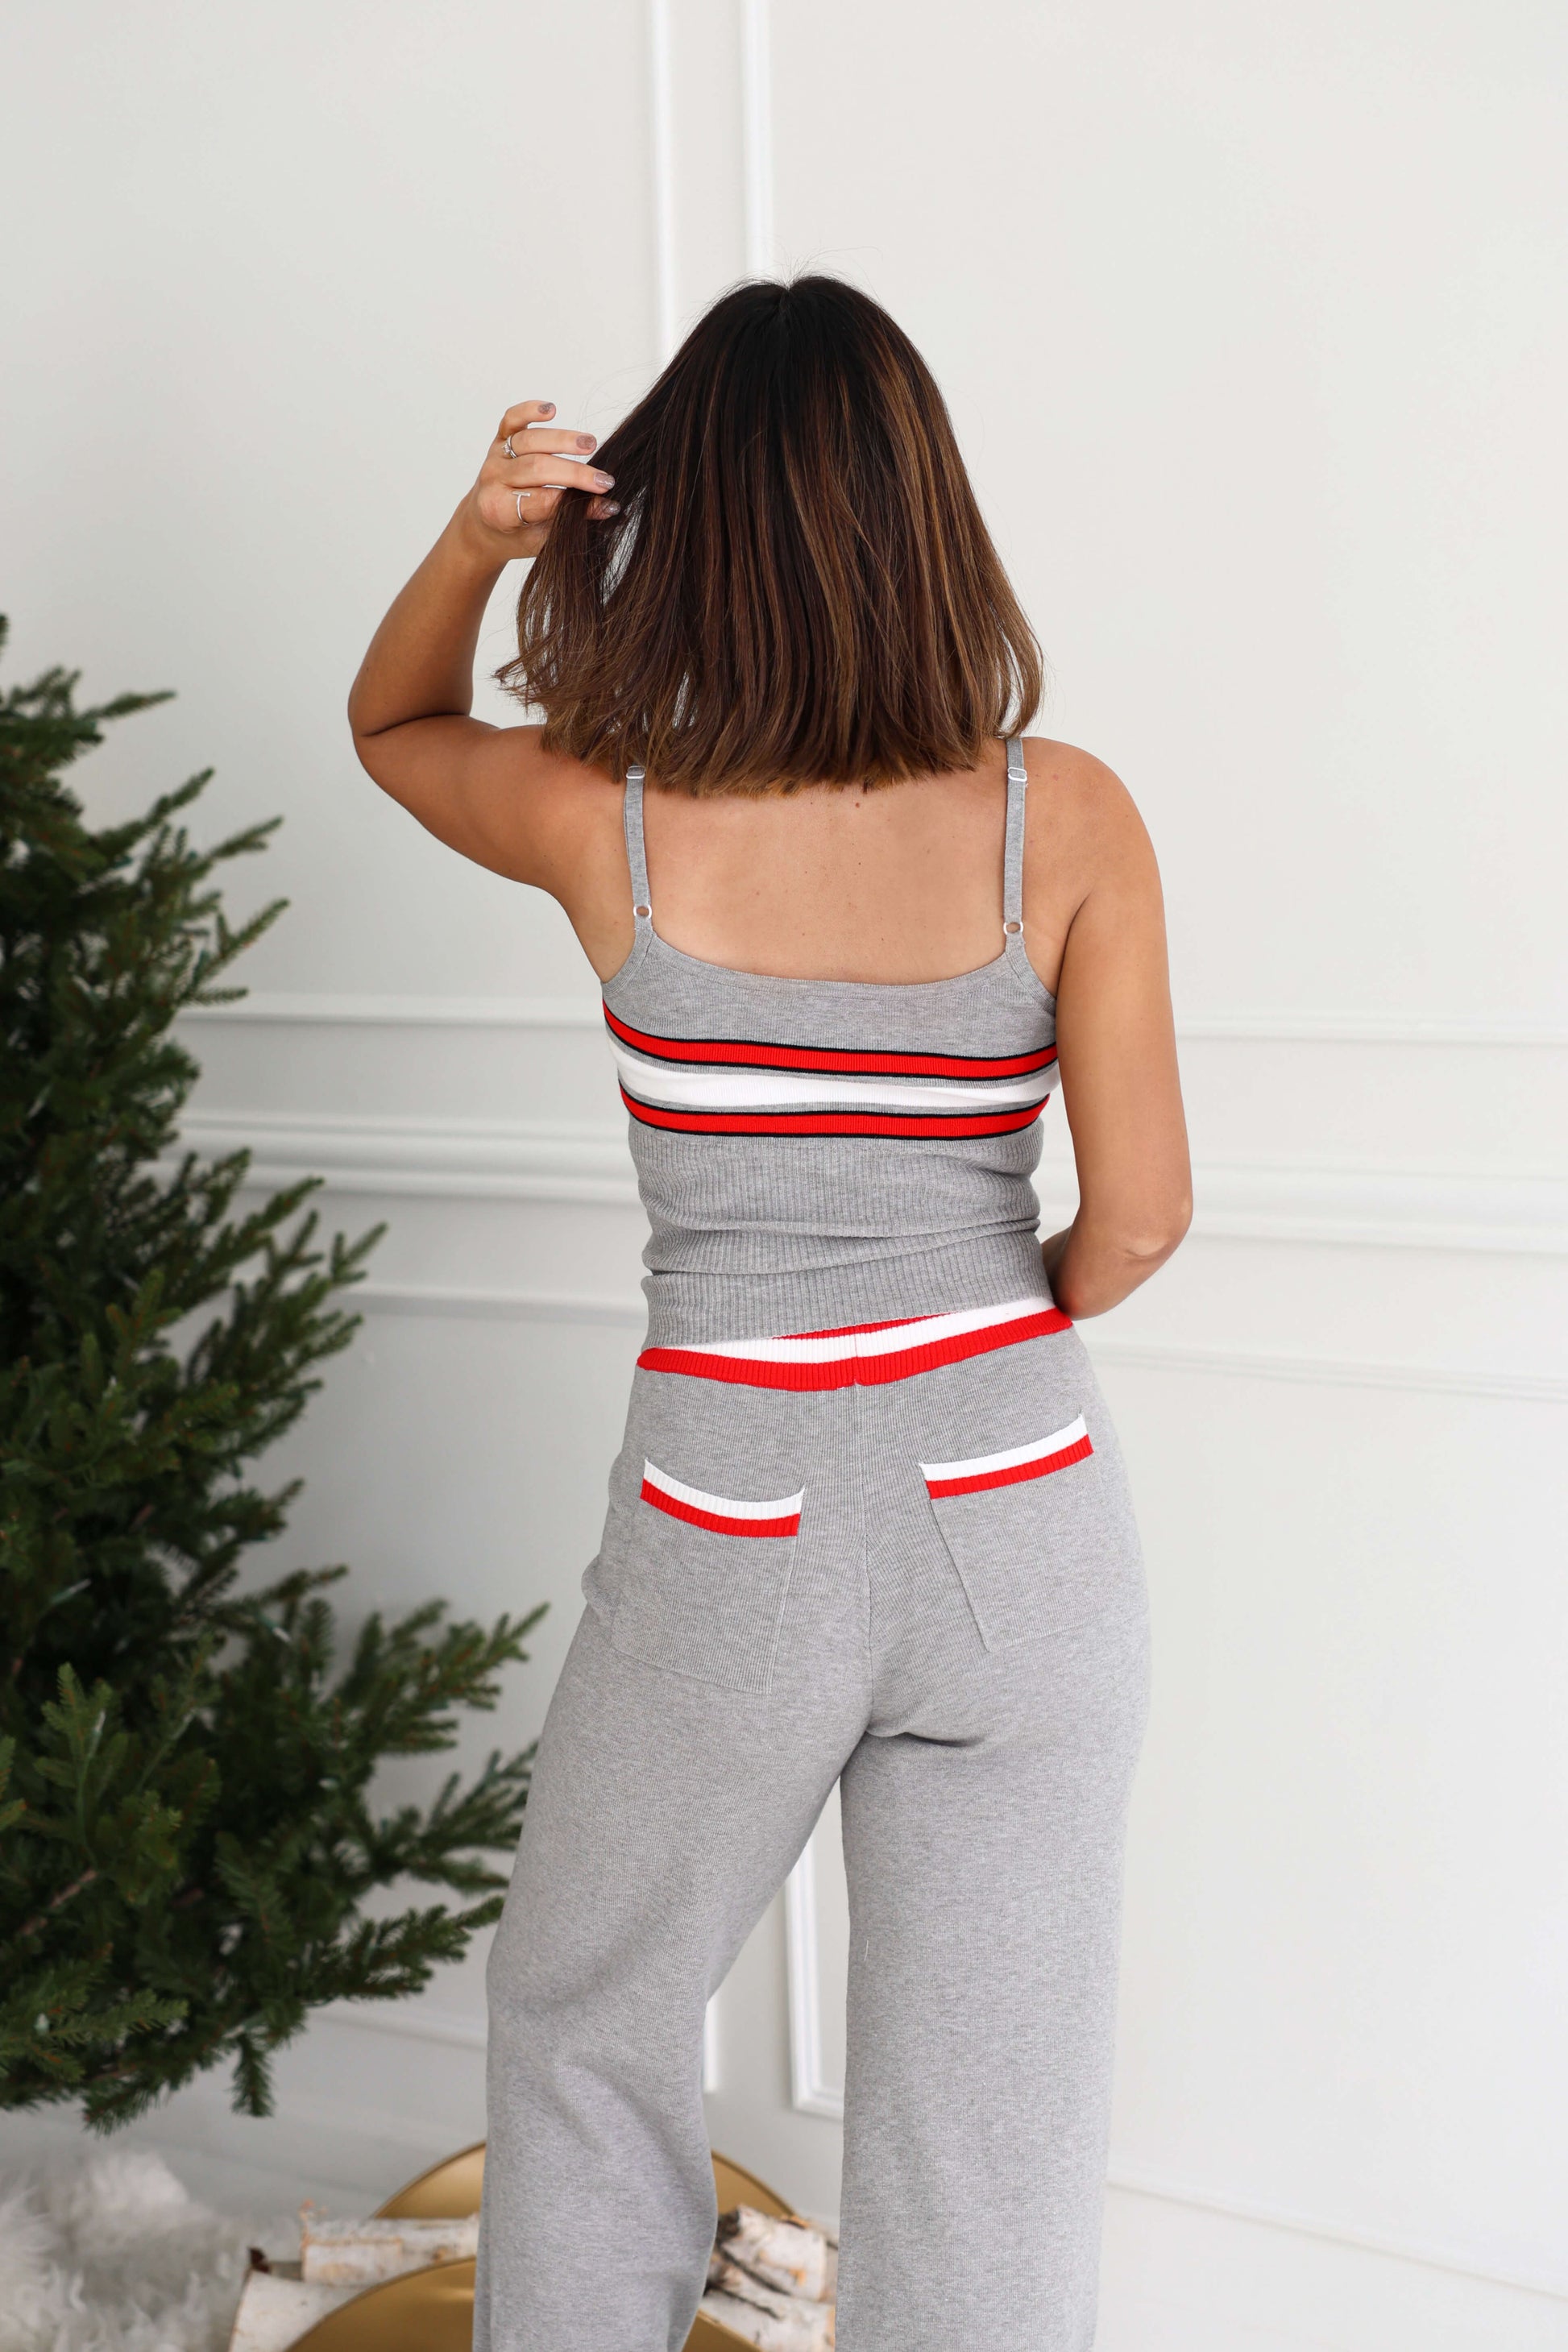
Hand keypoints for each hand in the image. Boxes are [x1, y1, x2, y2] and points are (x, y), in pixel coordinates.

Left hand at [461, 399, 617, 560]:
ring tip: (590, 444)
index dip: (577, 502)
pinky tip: (551, 410)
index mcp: (500, 510)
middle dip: (575, 473)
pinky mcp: (499, 439)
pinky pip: (511, 420)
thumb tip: (608, 506)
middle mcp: (494, 480)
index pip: (543, 501)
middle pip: (538, 468)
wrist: (485, 524)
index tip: (606, 503)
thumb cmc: (517, 533)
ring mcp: (496, 457)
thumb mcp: (543, 537)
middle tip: (604, 480)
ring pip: (530, 442)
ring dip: (563, 440)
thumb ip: (571, 519)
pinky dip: (529, 411)